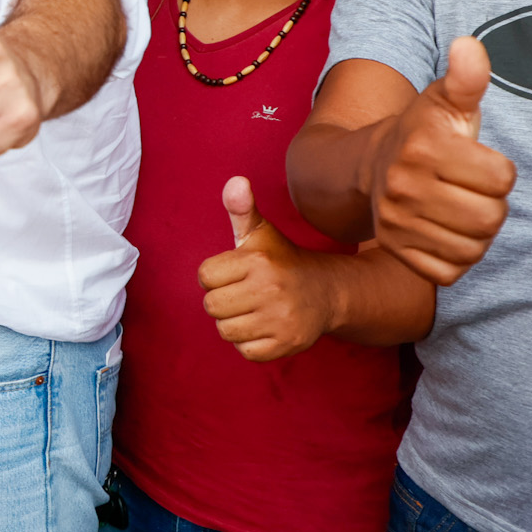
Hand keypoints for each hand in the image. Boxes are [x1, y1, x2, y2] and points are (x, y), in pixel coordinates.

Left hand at [199, 176, 335, 361]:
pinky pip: (245, 351)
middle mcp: (271, 289)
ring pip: (225, 330)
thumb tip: (235, 181)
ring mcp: (281, 319)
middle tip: (243, 293)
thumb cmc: (280, 260)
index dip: (215, 276)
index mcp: (258, 260)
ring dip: (234, 322)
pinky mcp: (288, 344)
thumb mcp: (260, 232)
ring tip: (253, 309)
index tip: (233, 273)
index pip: (204, 276)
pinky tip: (263, 326)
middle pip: (212, 306)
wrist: (327, 292)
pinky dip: (249, 343)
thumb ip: (241, 208)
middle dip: (222, 300)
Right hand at [364, 37, 516, 284]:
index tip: (476, 160)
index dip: (499, 170)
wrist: (368, 166)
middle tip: (472, 189)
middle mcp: (403, 188)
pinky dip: (458, 257)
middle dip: (492, 204)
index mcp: (422, 148)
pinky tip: (447, 232)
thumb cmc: (422, 133)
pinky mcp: (397, 253)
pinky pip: (452, 271)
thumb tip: (469, 44)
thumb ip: (465, 77)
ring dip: (477, 232)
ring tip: (460, 209)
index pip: (502, 177)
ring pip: (474, 247)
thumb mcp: (443, 100)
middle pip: (491, 217)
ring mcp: (397, 224)